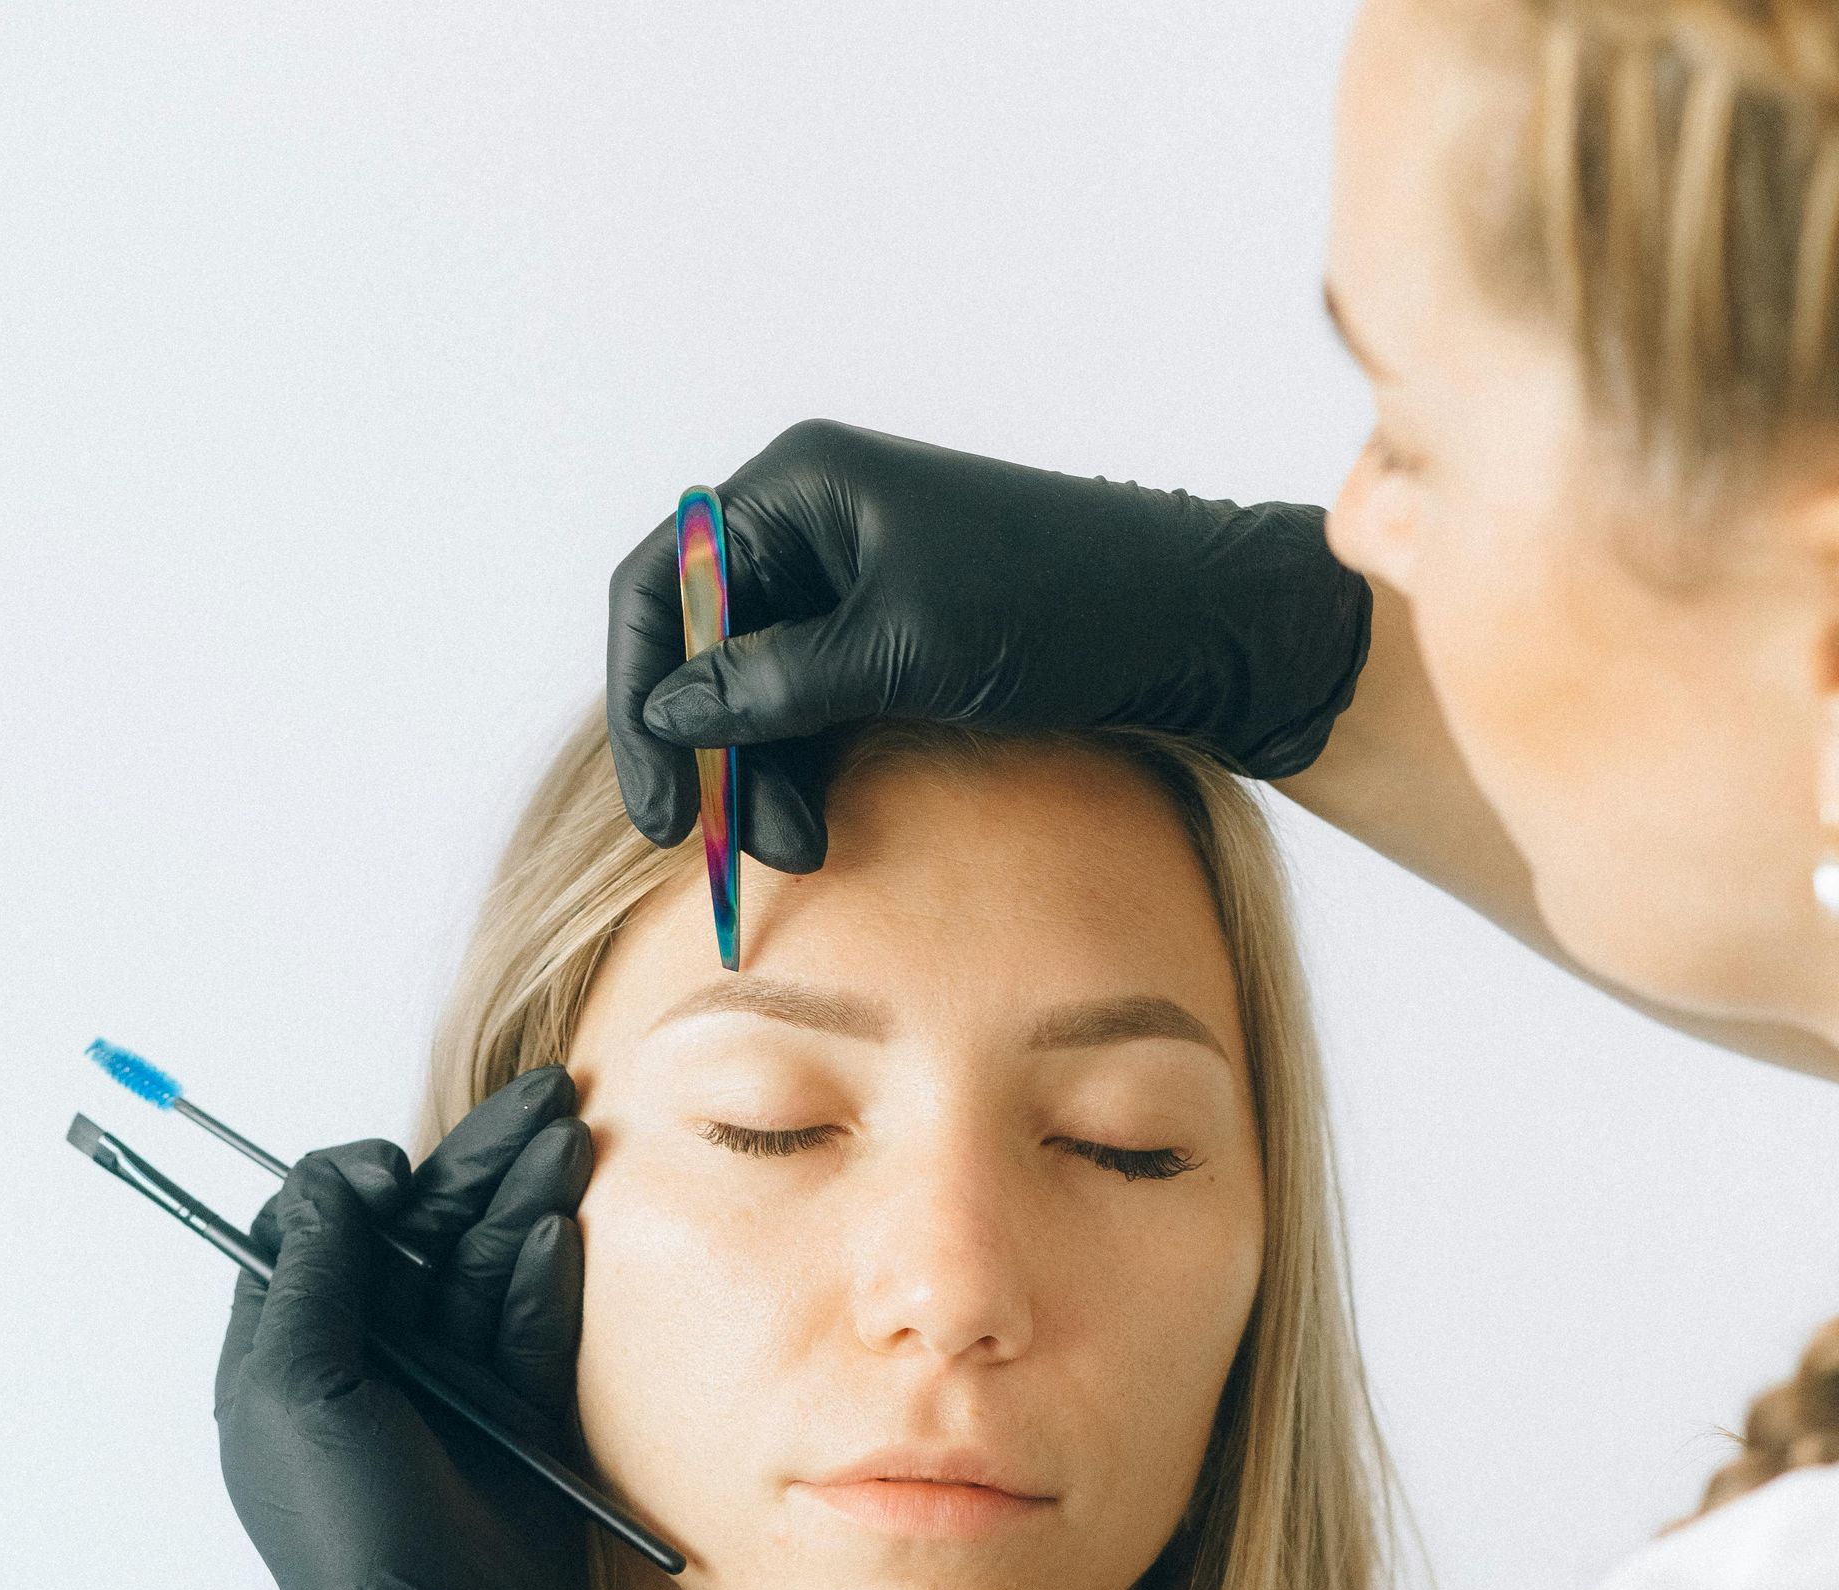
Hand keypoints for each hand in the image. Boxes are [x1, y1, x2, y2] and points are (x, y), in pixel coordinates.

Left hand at [213, 1066, 626, 1589]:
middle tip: (544, 1099)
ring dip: (525, 1201)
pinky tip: (563, 1227)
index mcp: (292, 1357)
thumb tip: (339, 1176)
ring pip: (484, 1266)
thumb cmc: (349, 1530)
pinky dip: (546, 1276)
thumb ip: (313, 1271)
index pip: (318, 1233)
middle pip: (420, 1234)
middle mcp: (371, 1363)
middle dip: (475, 1166)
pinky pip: (532, 1325)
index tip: (393, 1168)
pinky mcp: (521, 1414)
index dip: (356, 1184)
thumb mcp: (297, 1387)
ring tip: (571, 1137)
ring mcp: (450, 1388)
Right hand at [606, 418, 1372, 871]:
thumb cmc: (1063, 607)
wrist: (1198, 627)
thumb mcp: (899, 651)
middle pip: (702, 645)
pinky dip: (807, 770)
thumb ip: (772, 683)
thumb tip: (669, 712)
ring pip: (757, 691)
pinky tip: (820, 833)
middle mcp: (814, 524)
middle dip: (709, 750)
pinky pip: (813, 708)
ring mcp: (853, 582)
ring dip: (762, 776)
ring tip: (795, 851)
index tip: (658, 798)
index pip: (663, 583)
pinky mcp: (895, 640)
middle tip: (714, 847)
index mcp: (802, 487)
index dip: (642, 692)